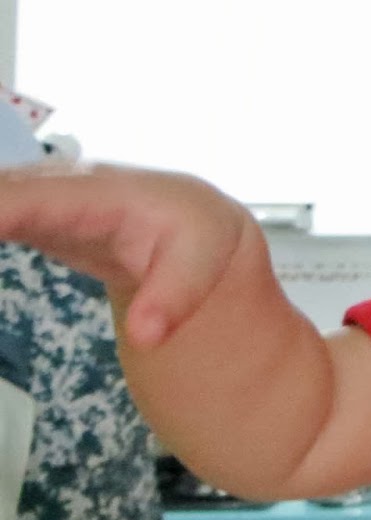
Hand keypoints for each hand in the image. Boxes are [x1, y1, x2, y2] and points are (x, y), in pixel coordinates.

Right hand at [0, 162, 253, 347]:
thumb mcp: (202, 267)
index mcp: (103, 194)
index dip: (1, 210)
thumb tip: (146, 336)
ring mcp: (35, 192)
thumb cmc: (195, 240)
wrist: (188, 216)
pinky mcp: (21, 208)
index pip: (35, 200)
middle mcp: (60, 183)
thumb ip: (172, 300)